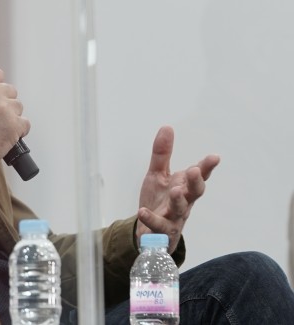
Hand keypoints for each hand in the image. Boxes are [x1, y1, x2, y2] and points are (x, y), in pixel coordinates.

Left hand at [135, 126, 219, 252]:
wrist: (149, 230)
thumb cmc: (159, 201)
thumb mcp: (157, 175)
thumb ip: (162, 154)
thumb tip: (167, 127)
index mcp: (184, 187)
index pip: (198, 176)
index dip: (207, 166)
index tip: (215, 157)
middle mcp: (183, 202)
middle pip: (195, 193)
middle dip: (196, 182)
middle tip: (195, 170)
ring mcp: (174, 217)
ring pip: (180, 210)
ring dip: (179, 200)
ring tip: (175, 190)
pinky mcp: (162, 231)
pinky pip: (158, 226)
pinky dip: (151, 219)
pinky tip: (142, 211)